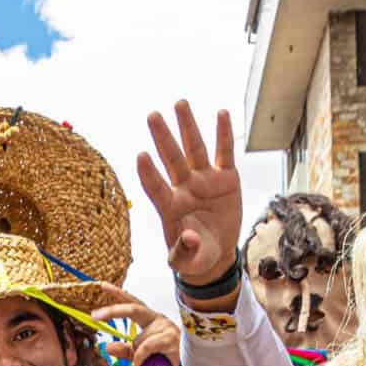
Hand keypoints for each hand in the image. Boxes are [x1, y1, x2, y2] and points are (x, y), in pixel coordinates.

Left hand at [90, 283, 180, 365]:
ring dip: (136, 353)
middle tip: (95, 316)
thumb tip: (106, 346)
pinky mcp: (170, 339)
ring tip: (144, 362)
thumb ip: (124, 350)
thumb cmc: (163, 359)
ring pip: (139, 338)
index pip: (132, 303)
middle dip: (113, 311)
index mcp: (150, 320)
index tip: (102, 285)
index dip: (118, 293)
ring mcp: (166, 328)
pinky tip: (138, 365)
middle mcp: (158, 319)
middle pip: (133, 309)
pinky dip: (139, 357)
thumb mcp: (138, 356)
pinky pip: (147, 346)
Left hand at [139, 101, 243, 288]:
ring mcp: (204, 181)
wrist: (214, 254)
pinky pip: (225, 153)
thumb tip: (189, 238)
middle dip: (162, 137)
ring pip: (194, 149)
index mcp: (169, 207)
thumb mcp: (186, 261)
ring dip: (188, 126)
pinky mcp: (225, 179)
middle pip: (171, 159)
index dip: (148, 173)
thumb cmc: (194, 257)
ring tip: (180, 103)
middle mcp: (183, 188)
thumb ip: (184, 252)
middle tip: (152, 116)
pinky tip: (221, 113)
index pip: (155, 187)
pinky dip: (224, 134)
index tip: (140, 155)